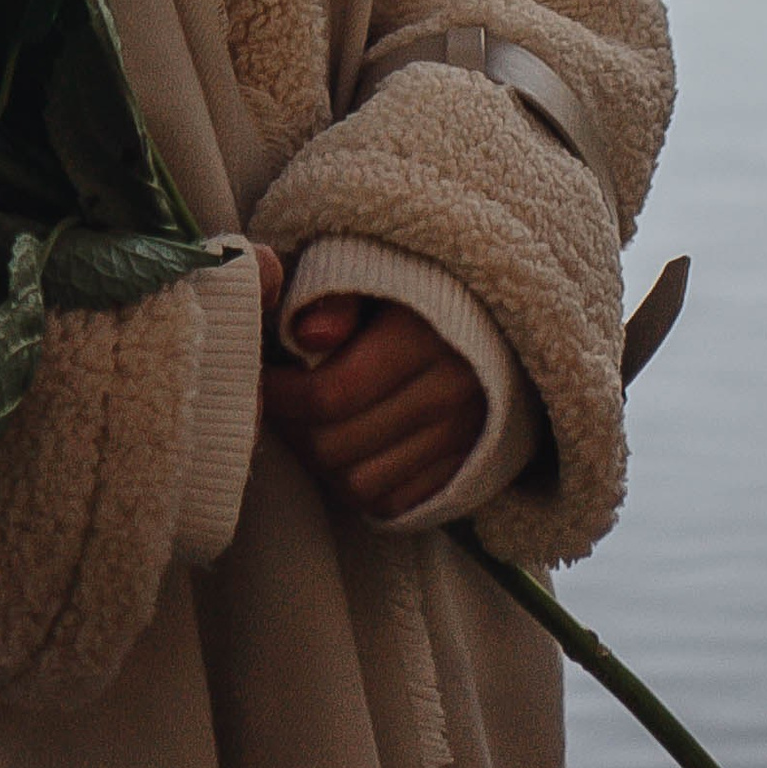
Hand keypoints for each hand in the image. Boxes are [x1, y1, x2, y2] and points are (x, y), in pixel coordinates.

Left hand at [263, 288, 488, 523]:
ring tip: (310, 428)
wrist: (502, 309)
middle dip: (294, 430)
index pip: (331, 393)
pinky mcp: (466, 465)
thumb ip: (338, 295)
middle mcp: (449, 393)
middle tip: (280, 406)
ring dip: (322, 464)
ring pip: (361, 485)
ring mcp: (462, 436)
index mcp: (424, 336)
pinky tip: (347, 449)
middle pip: (338, 446)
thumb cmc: (421, 279)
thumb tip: (305, 335)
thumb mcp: (379, 264)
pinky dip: (360, 486)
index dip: (282, 394)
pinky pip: (393, 503)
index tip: (265, 377)